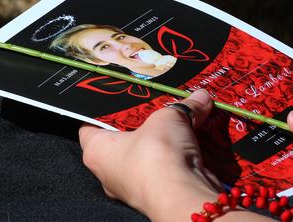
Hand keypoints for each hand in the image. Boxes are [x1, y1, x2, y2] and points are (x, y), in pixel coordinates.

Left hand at [78, 90, 220, 220]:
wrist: (181, 196)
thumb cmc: (157, 152)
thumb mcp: (168, 117)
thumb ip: (183, 106)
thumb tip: (202, 95)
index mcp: (95, 150)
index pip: (90, 124)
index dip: (104, 110)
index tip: (121, 99)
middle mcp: (106, 172)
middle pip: (119, 141)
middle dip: (138, 126)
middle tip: (153, 109)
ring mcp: (128, 187)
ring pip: (140, 159)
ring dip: (158, 146)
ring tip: (174, 126)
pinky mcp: (151, 197)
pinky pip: (158, 174)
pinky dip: (171, 162)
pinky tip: (186, 148)